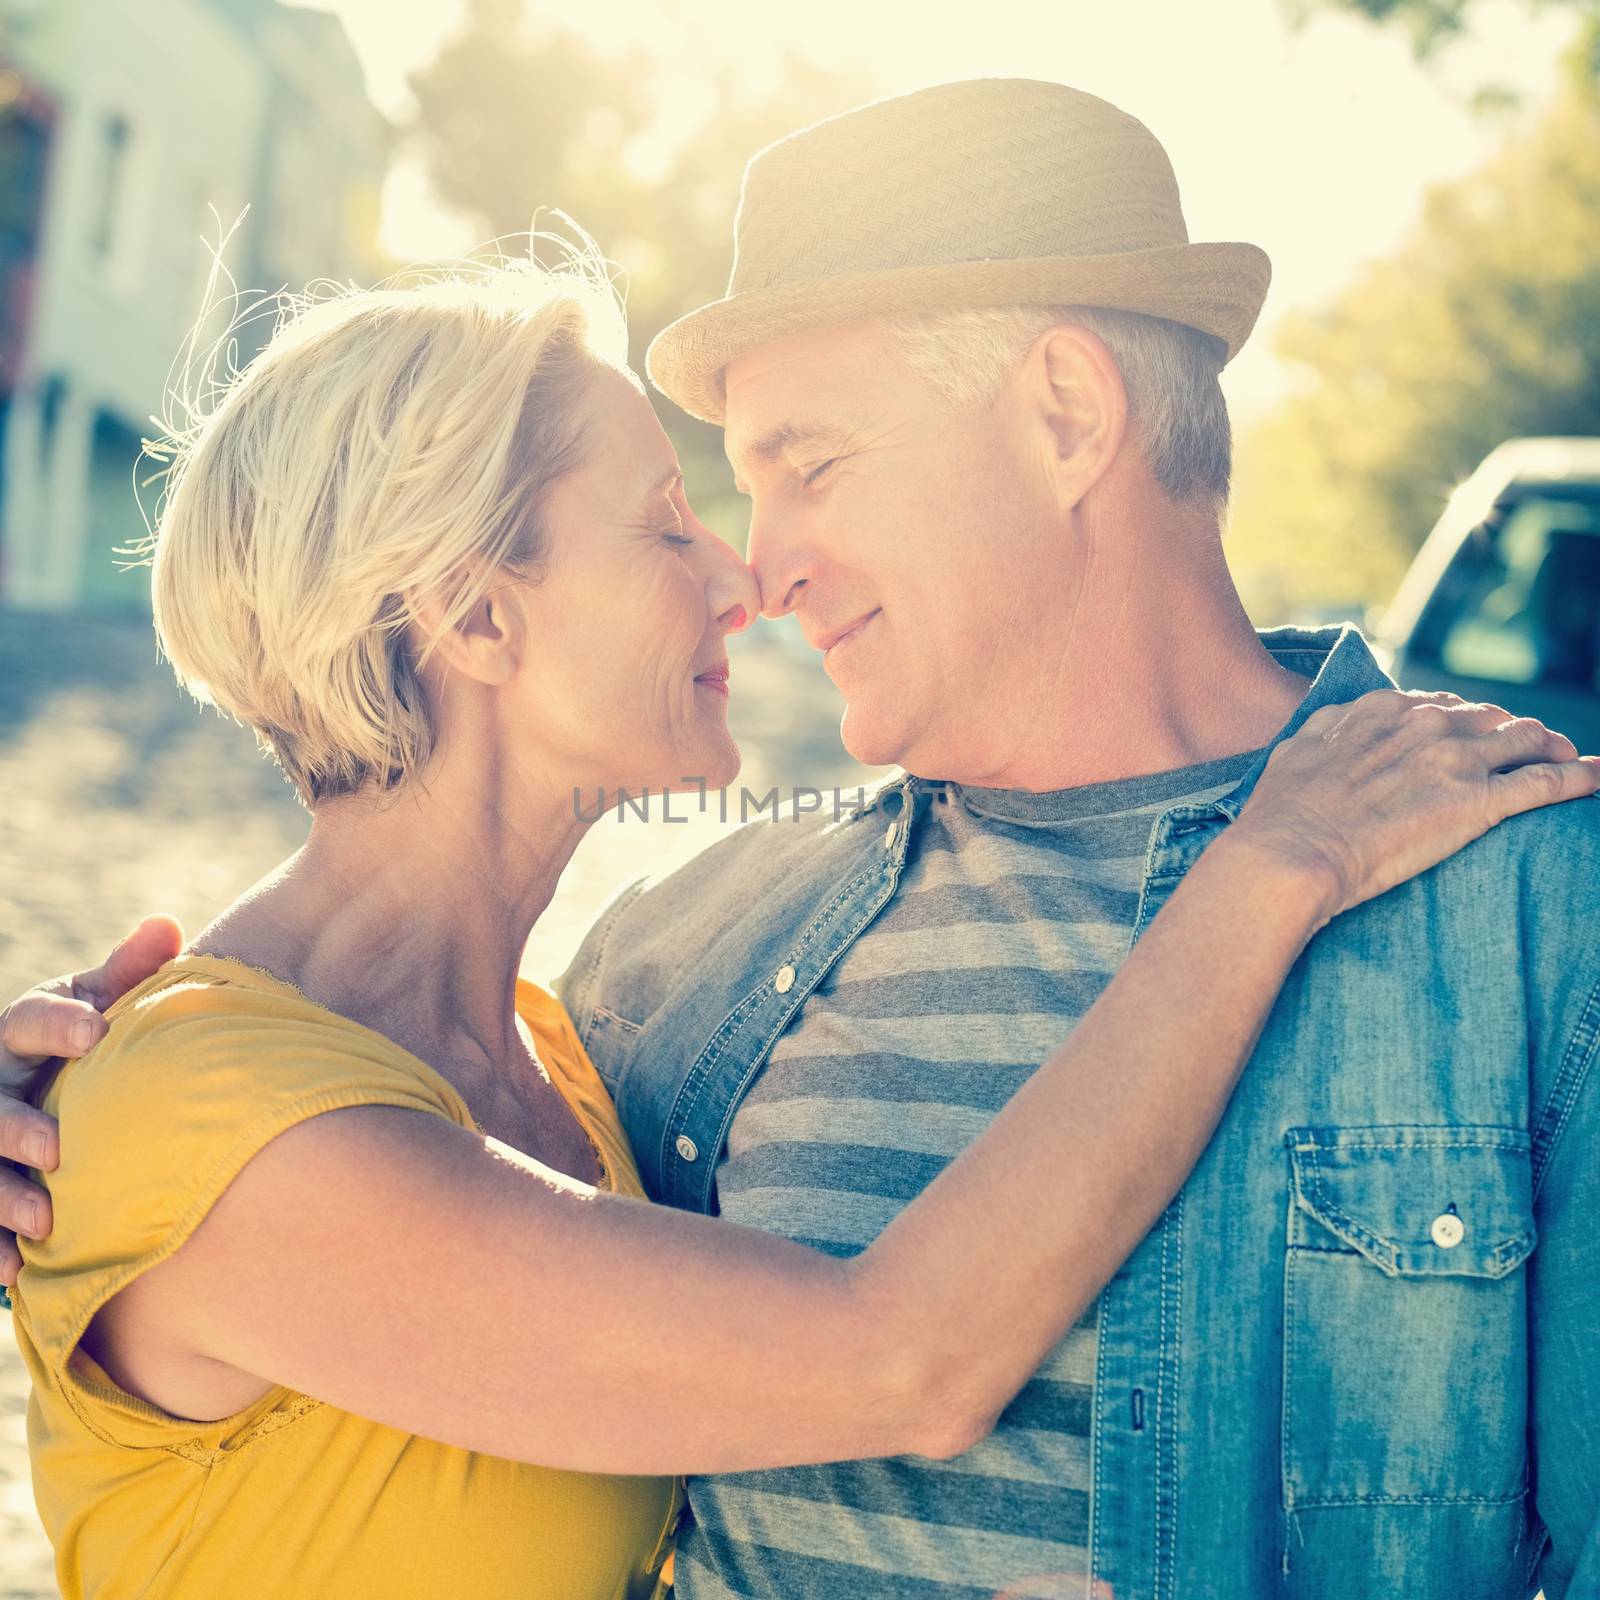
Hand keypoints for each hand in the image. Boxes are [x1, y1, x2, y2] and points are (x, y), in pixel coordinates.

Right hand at [0, 916, 182, 1287]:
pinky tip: (15, 1274)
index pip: (26, 1018)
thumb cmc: (95, 1039)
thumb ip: (132, 971)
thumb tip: (167, 924)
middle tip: (57, 1148)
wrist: (70, 1088)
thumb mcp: (104, 1003)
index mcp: (22, 1030)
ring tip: (44, 1221)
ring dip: (2, 1196)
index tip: (98, 1032)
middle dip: (15, 1127)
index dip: (57, 1025)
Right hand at [1229, 690, 1598, 925]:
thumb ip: (1327, 730)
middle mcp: (1425, 725)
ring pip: (1527, 740)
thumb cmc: (1279, 815)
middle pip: (1491, 717)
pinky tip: (1598, 780)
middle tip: (1533, 750)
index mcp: (1382, 711)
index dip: (1464, 720)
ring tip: (1569, 761)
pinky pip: (1548, 782)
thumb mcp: (1295, 751)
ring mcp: (1456, 761)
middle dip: (1514, 731)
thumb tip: (1337, 726)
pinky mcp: (1479, 803)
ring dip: (1554, 748)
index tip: (1473, 736)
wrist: (1288, 854)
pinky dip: (1582, 778)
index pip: (1441, 704)